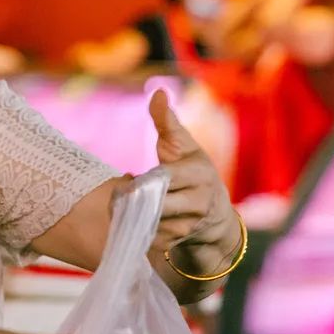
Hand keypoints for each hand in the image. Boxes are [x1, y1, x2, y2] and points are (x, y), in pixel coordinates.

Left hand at [143, 89, 237, 263]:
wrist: (214, 217)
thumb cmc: (191, 172)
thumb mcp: (182, 145)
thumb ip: (166, 121)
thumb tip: (157, 91)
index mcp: (199, 173)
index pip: (163, 178)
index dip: (141, 181)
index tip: (129, 178)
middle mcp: (200, 200)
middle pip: (156, 203)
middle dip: (133, 200)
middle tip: (118, 196)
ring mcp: (192, 224)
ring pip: (152, 223)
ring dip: (134, 216)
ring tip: (127, 208)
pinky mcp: (182, 242)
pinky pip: (152, 239)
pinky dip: (140, 231)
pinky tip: (138, 222)